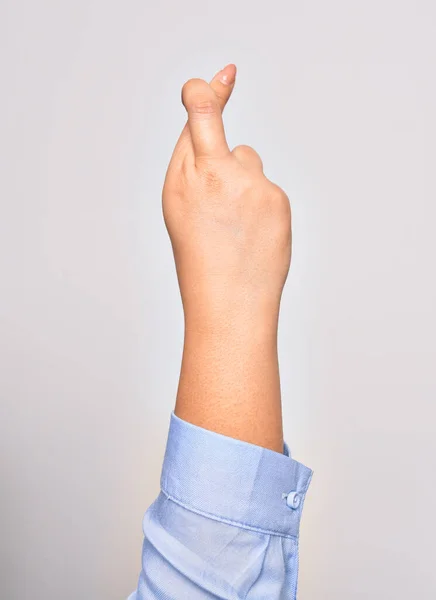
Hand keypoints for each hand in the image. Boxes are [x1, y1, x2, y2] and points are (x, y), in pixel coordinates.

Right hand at [162, 65, 291, 336]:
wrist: (229, 302)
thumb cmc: (201, 259)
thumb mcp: (181, 211)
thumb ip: (195, 166)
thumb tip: (223, 132)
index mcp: (182, 181)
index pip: (197, 121)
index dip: (206, 93)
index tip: (220, 78)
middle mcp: (212, 175)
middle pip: (216, 125)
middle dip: (214, 101)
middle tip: (228, 74)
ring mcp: (248, 184)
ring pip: (247, 159)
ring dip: (242, 180)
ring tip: (236, 223)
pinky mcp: (275, 197)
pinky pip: (267, 185)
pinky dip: (261, 203)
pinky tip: (254, 232)